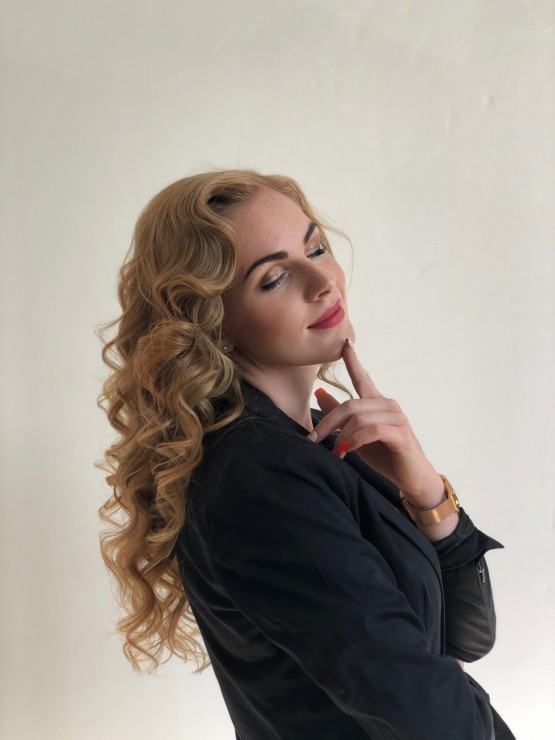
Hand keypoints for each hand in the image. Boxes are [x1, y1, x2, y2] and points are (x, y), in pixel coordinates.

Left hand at [309, 339, 444, 505]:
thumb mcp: (356, 434)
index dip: (353, 360)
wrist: (411, 479)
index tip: (345, 343)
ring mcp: (397, 417)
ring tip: (334, 452)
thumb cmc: (385, 455)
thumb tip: (319, 393)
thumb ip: (340, 414)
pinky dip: (354, 441)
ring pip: (359, 417)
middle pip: (350, 404)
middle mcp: (388, 405)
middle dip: (327, 422)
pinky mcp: (401, 433)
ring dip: (340, 436)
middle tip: (312, 440)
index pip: (362, 377)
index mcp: (377, 402)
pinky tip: (346, 452)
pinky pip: (371, 430)